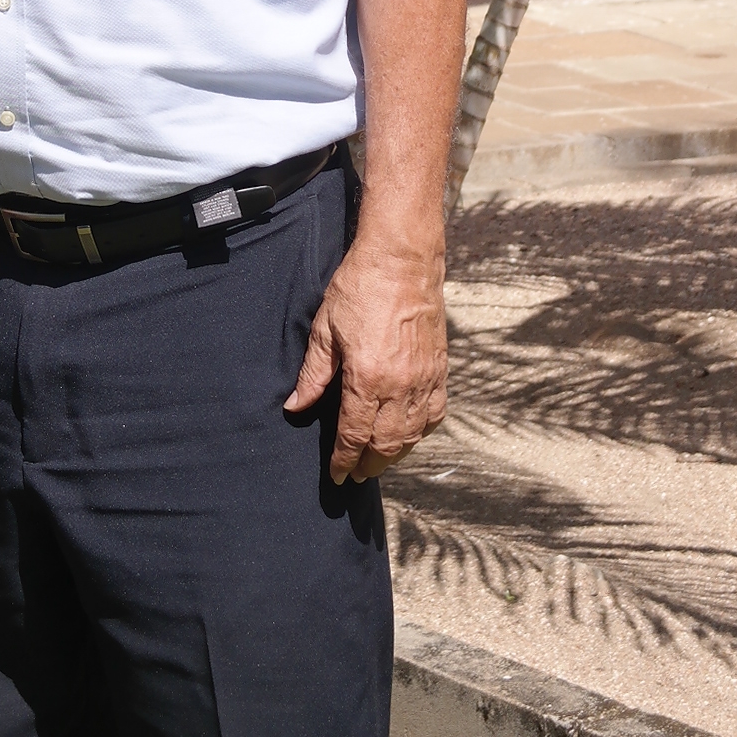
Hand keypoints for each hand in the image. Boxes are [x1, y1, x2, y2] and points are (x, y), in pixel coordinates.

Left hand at [283, 231, 446, 485]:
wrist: (403, 260)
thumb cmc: (360, 288)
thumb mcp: (326, 329)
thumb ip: (313, 374)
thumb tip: (295, 407)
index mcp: (368, 378)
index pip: (354, 435)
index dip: (344, 460)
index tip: (337, 476)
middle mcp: (401, 387)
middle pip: (386, 444)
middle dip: (369, 464)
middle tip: (356, 475)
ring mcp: (425, 380)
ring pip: (412, 436)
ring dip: (394, 454)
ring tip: (378, 461)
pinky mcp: (440, 371)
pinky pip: (433, 415)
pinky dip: (420, 433)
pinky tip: (408, 436)